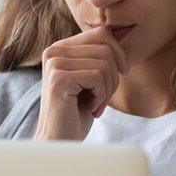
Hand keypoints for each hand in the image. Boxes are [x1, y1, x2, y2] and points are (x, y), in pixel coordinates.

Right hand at [33, 25, 128, 140]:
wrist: (60, 142)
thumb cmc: (78, 113)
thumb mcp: (91, 79)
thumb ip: (99, 56)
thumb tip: (121, 33)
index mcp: (60, 48)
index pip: (101, 33)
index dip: (119, 53)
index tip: (121, 74)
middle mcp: (54, 51)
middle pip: (106, 48)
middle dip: (114, 76)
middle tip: (103, 97)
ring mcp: (54, 64)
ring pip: (104, 63)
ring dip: (108, 89)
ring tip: (96, 104)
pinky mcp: (58, 79)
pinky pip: (98, 77)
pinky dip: (101, 96)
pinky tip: (91, 108)